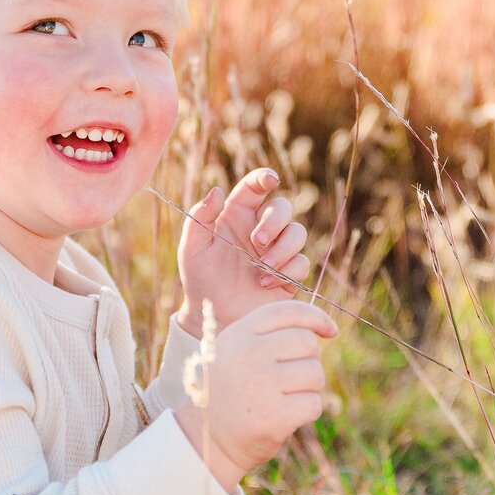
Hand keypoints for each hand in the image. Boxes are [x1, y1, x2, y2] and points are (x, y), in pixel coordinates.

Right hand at [174, 298, 338, 489]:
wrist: (207, 437)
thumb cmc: (232, 389)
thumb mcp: (236, 349)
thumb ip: (271, 332)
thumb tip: (326, 328)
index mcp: (239, 333)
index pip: (289, 312)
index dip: (317, 318)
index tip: (330, 331)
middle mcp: (249, 354)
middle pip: (308, 343)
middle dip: (309, 360)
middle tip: (292, 378)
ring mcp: (262, 385)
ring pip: (315, 374)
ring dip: (309, 388)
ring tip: (285, 397)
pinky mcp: (274, 416)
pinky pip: (314, 404)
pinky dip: (307, 411)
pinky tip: (286, 415)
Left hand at [176, 168, 313, 335]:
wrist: (214, 317)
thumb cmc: (200, 280)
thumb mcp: (192, 248)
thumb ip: (200, 217)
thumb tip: (216, 190)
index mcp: (236, 215)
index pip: (255, 187)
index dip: (265, 177)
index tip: (270, 181)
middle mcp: (260, 228)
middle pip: (283, 207)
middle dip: (275, 221)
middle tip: (258, 241)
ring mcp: (277, 250)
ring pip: (297, 233)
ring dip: (282, 250)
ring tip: (261, 272)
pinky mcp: (289, 273)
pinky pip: (302, 262)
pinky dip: (287, 271)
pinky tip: (266, 284)